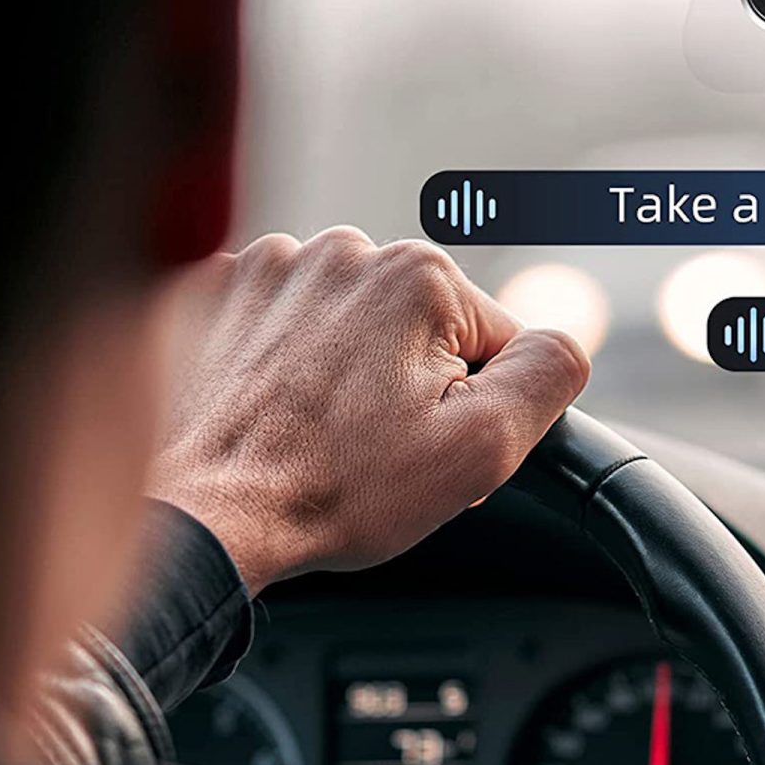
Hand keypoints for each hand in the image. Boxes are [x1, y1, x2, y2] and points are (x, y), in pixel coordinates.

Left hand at [149, 229, 589, 594]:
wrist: (201, 515)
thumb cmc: (335, 489)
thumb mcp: (479, 449)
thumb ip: (548, 375)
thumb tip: (564, 339)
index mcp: (418, 274)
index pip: (492, 337)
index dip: (473, 404)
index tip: (423, 444)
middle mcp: (345, 249)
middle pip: (418, 324)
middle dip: (410, 382)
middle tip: (371, 447)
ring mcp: (271, 265)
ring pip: (348, 321)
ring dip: (345, 368)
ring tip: (315, 432)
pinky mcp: (215, 291)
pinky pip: (280, 320)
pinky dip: (283, 359)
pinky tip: (271, 409)